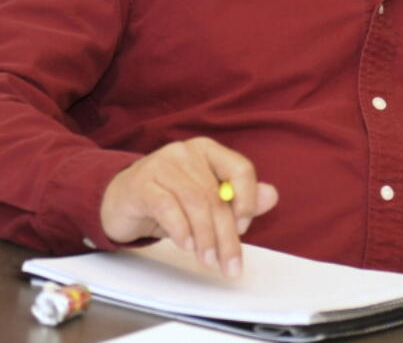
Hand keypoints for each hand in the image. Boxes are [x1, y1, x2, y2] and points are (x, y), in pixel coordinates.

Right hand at [99, 137, 277, 277]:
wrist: (119, 201)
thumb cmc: (169, 201)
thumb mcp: (206, 202)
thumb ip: (238, 200)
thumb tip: (271, 197)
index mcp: (209, 151)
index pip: (240, 169)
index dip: (247, 199)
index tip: (244, 228)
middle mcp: (187, 152)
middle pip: (216, 194)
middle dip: (226, 234)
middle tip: (230, 263)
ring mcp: (162, 164)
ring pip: (195, 202)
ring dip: (205, 237)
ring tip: (208, 260)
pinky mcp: (141, 183)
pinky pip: (167, 207)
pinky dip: (181, 230)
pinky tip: (186, 246)